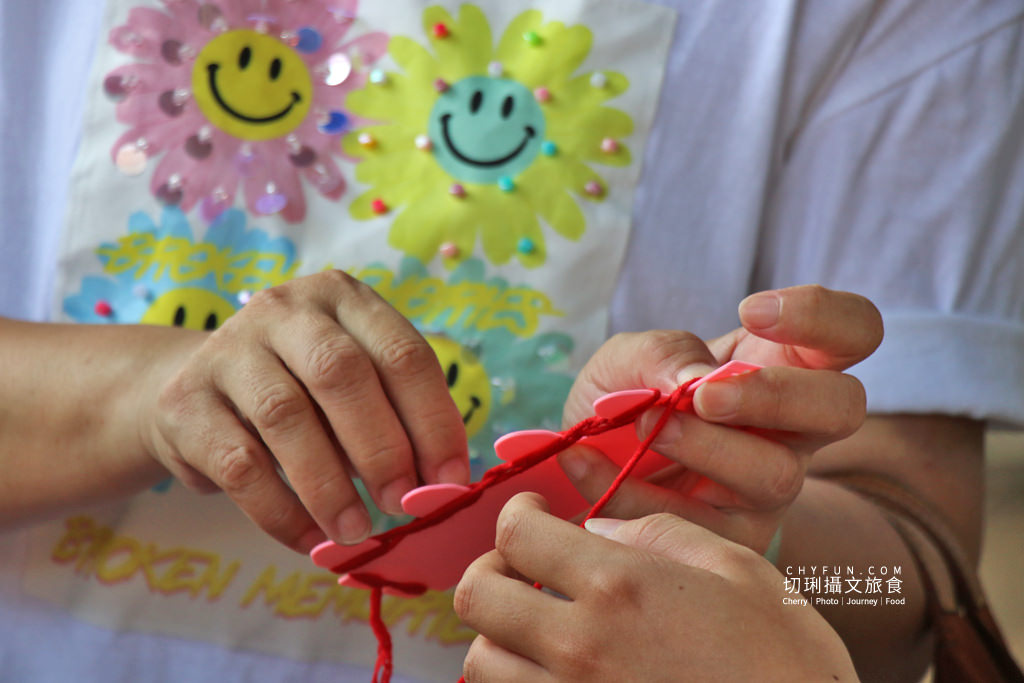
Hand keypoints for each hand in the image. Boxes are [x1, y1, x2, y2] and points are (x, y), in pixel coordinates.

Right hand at [138, 270, 468, 551]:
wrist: (194, 388)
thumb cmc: (301, 392)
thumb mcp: (353, 388)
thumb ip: (394, 420)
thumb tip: (439, 484)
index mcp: (343, 298)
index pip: (402, 354)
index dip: (434, 421)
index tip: (451, 481)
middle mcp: (285, 309)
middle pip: (342, 374)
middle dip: (382, 448)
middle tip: (403, 504)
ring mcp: (229, 349)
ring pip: (286, 417)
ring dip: (330, 486)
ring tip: (357, 532)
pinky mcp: (185, 401)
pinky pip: (239, 464)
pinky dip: (281, 511)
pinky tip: (310, 539)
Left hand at [456, 493, 859, 681]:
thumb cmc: (787, 660)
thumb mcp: (738, 569)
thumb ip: (657, 534)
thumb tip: (592, 530)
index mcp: (619, 586)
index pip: (516, 532)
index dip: (517, 512)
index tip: (535, 514)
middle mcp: (580, 646)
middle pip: (478, 597)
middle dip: (492, 569)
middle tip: (523, 565)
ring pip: (481, 662)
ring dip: (500, 634)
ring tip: (538, 625)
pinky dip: (519, 681)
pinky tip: (555, 669)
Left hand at [557, 285, 882, 551]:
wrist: (585, 459)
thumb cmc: (626, 395)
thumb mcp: (627, 358)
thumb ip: (661, 355)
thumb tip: (695, 378)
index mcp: (784, 364)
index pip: (853, 332)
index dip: (824, 316)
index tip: (750, 310)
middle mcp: (793, 428)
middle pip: (843, 408)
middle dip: (776, 396)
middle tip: (705, 394)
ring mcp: (770, 486)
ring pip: (777, 476)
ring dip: (708, 449)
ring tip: (645, 428)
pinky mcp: (733, 540)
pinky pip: (703, 528)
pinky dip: (636, 495)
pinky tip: (585, 464)